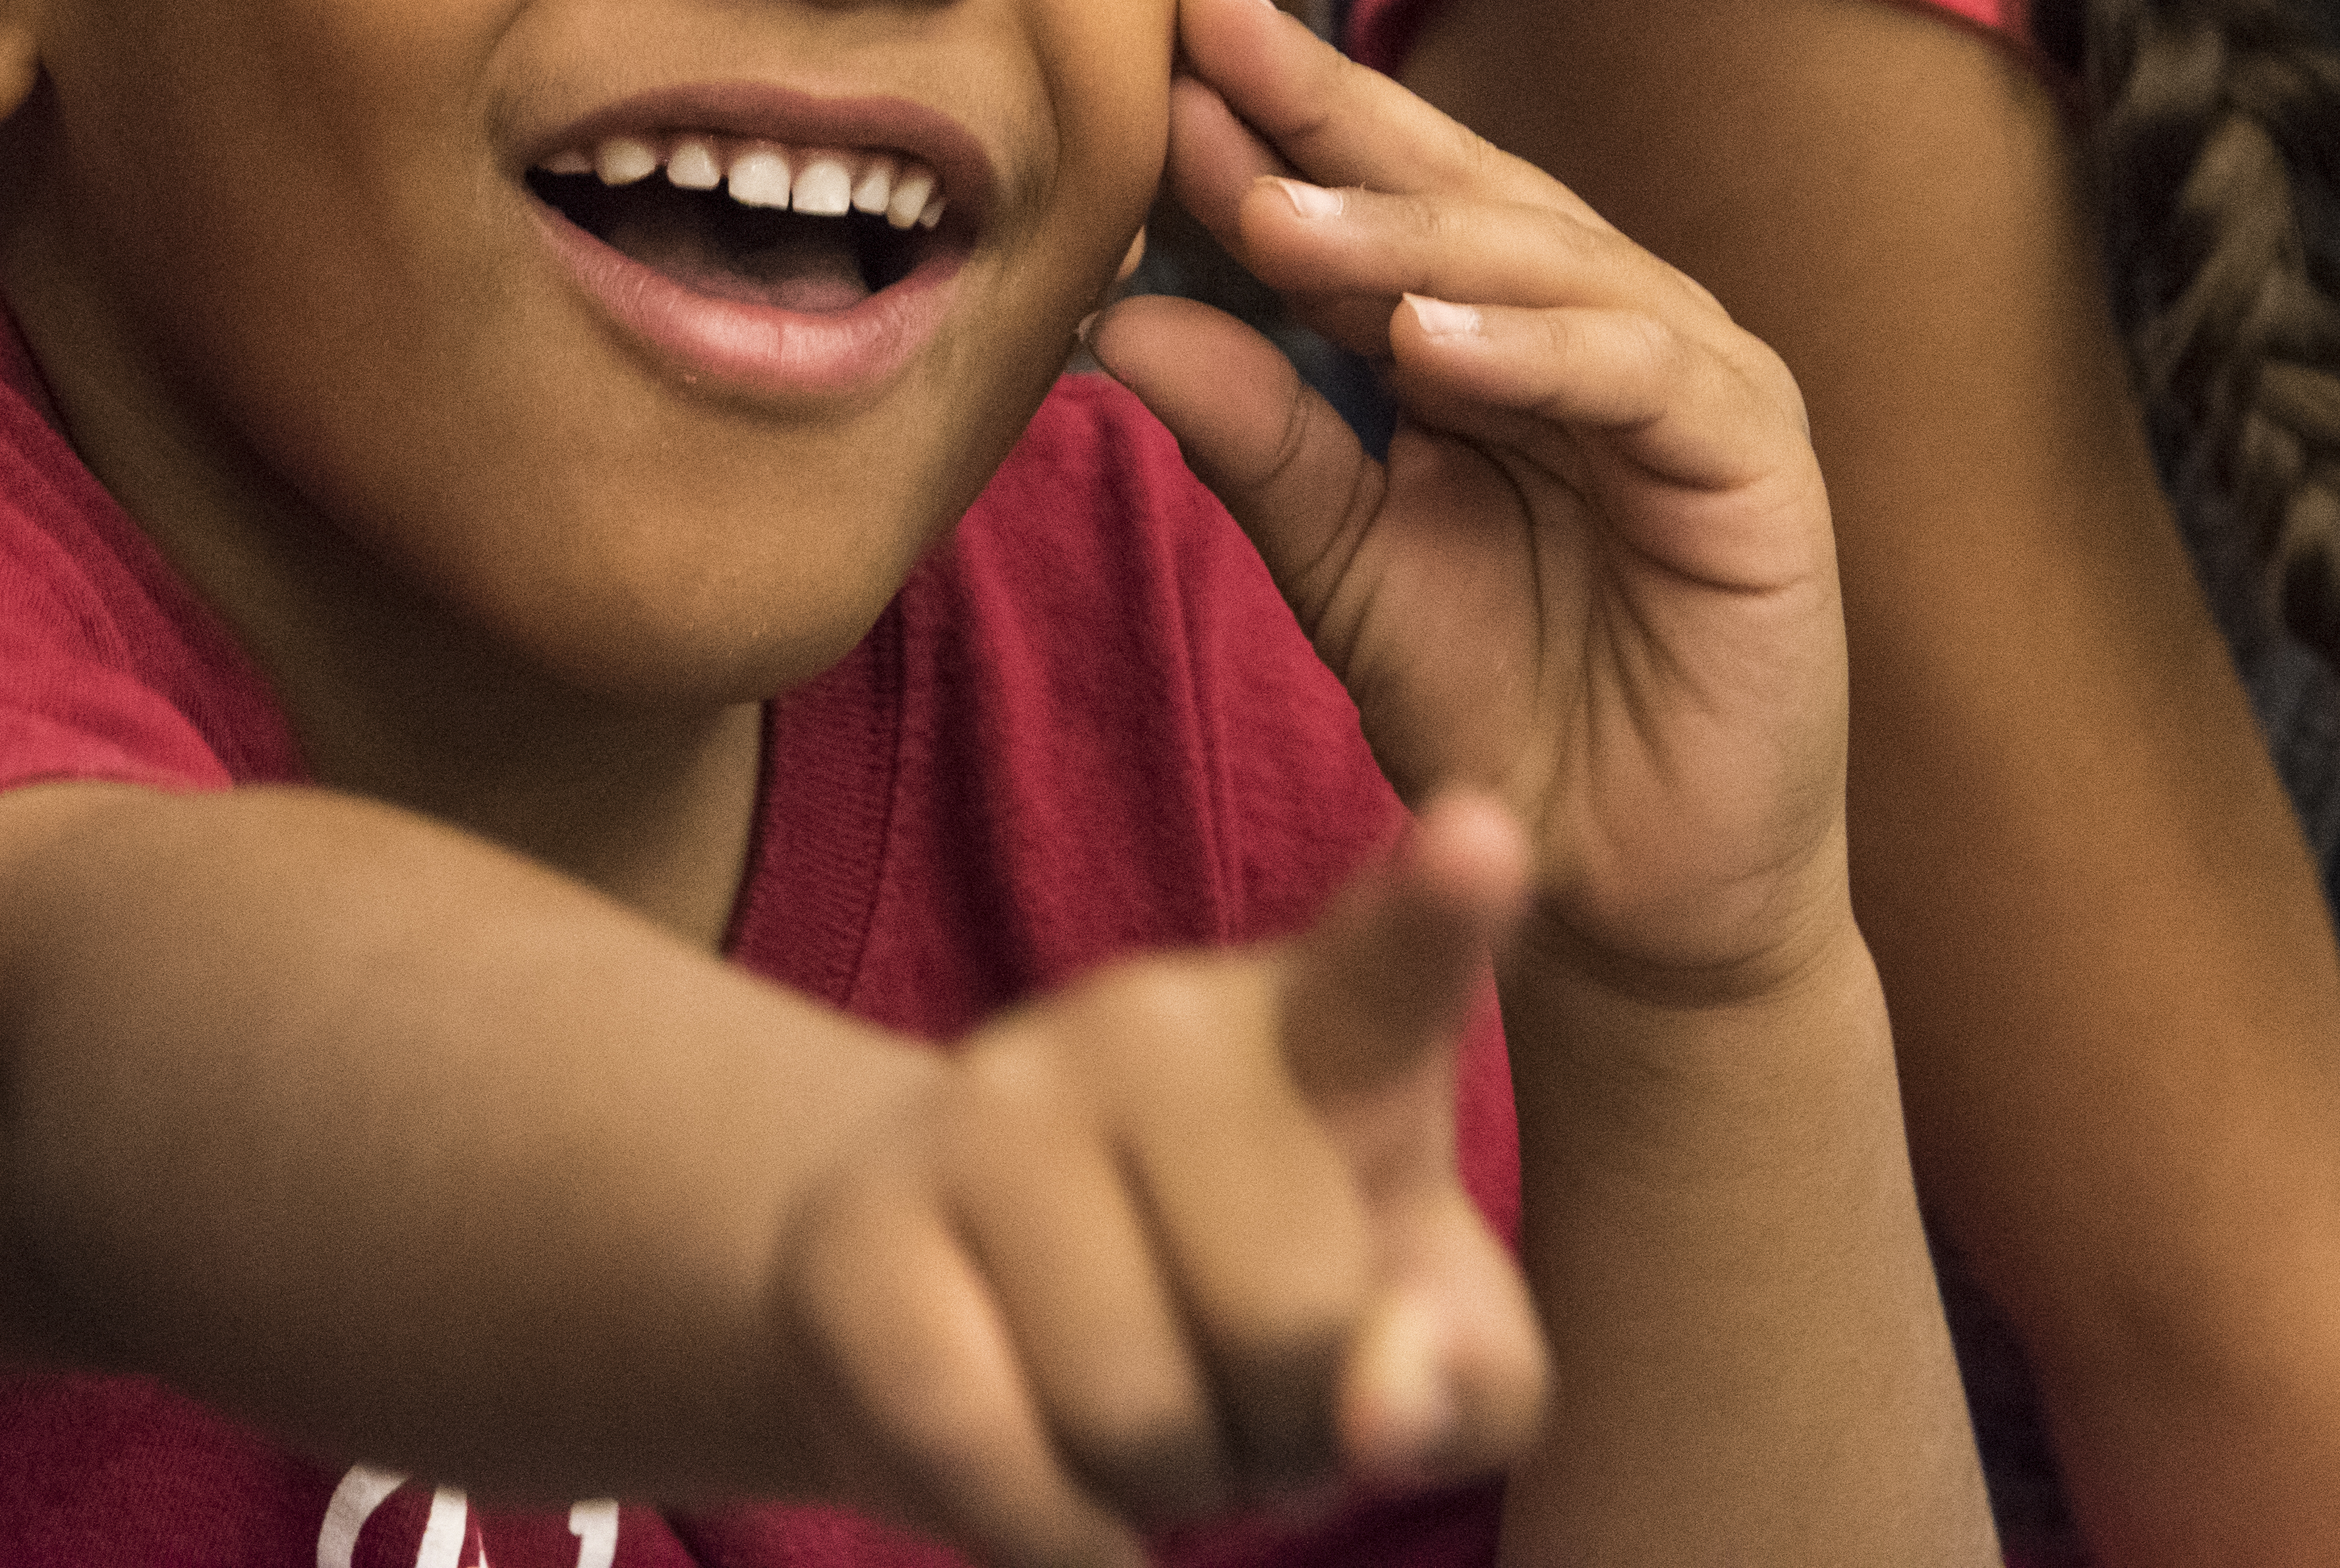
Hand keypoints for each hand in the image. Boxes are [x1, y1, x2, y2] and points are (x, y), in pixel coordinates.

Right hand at [772, 795, 1547, 1567]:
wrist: (986, 1316)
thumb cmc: (1257, 1306)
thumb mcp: (1416, 1342)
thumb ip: (1469, 1373)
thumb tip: (1382, 1401)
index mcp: (1324, 1024)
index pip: (1394, 960)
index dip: (1444, 906)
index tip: (1484, 841)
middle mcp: (1151, 1020)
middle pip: (1290, 1321)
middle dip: (1286, 1436)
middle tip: (1243, 1398)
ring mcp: (989, 1102)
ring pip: (1132, 1411)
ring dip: (1164, 1494)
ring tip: (1146, 1427)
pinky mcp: (855, 1226)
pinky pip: (979, 1452)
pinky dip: (1045, 1541)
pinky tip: (1054, 1499)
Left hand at [1092, 0, 1852, 1000]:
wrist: (1630, 890)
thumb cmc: (1500, 707)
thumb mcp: (1341, 560)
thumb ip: (1252, 435)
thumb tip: (1118, 316)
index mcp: (1504, 324)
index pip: (1381, 194)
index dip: (1277, 121)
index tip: (1157, 51)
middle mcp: (1603, 320)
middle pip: (1461, 188)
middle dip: (1331, 116)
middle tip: (1209, 44)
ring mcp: (1692, 377)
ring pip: (1548, 262)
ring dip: (1408, 236)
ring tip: (1279, 217)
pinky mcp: (1758, 460)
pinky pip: (1643, 376)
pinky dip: (1537, 351)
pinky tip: (1432, 341)